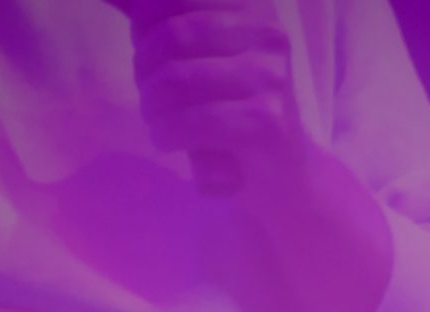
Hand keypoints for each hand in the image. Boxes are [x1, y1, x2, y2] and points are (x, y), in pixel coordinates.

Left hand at [123, 0, 305, 195]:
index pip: (178, 0)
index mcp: (253, 9)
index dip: (145, 22)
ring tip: (158, 121)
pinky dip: (167, 134)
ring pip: (178, 80)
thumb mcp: (204, 57)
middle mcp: (267, 35)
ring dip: (152, 106)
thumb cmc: (233, 110)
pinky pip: (191, 121)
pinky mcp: (265, 122)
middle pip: (174, 36)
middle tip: (150, 94)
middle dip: (145, 68)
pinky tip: (169, 140)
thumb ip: (166, 23)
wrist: (284, 175)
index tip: (145, 50)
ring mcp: (269, 79)